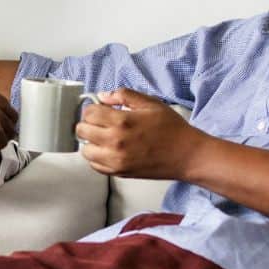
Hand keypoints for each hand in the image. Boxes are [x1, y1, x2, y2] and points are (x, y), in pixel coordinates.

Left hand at [75, 88, 200, 178]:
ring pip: (85, 150)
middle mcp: (115, 142)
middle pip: (82, 131)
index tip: (100, 109)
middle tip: (100, 122)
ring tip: (104, 137)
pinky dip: (97, 157)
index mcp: (122, 122)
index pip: (89, 113)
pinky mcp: (119, 173)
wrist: (186, 155)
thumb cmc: (171, 128)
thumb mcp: (150, 103)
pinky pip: (95, 166)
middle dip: (88, 123)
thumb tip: (102, 96)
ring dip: (90, 141)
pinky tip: (109, 150)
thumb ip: (123, 95)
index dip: (93, 108)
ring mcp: (115, 160)